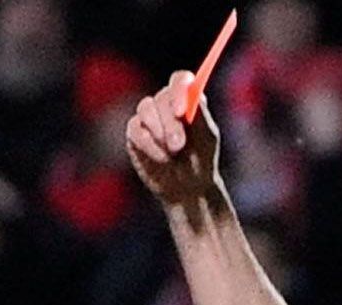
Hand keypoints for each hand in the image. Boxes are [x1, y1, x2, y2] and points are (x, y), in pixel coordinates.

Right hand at [124, 70, 227, 214]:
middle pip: (162, 96)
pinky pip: (135, 129)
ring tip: (172, 153)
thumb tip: (196, 94)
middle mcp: (167, 103)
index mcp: (188, 98)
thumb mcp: (207, 138)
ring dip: (158, 131)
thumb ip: (201, 116)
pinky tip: (161, 158)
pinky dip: (147, 144)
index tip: (180, 112)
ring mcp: (149, 117)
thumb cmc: (201, 159)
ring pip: (145, 108)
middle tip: (178, 145)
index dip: (178, 91)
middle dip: (170, 122)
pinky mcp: (134, 133)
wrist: (187, 186)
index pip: (179, 80)